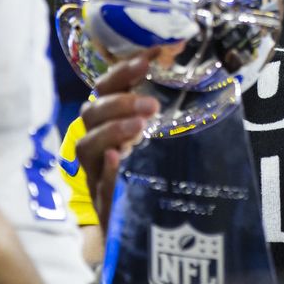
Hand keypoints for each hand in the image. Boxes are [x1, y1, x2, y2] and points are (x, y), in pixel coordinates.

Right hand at [76, 48, 160, 231]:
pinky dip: (106, 170)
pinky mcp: (102, 201)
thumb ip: (166, 112)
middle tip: (151, 104)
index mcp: (110, 122)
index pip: (107, 89)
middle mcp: (96, 144)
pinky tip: (117, 159)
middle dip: (119, 103)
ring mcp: (95, 173)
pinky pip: (98, 185)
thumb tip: (197, 77)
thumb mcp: (162, 137)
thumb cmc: (153, 171)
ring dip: (112, 130)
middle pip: (92, 114)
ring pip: (87, 145)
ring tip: (140, 127)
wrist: (142, 228)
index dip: (124, 70)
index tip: (151, 55)